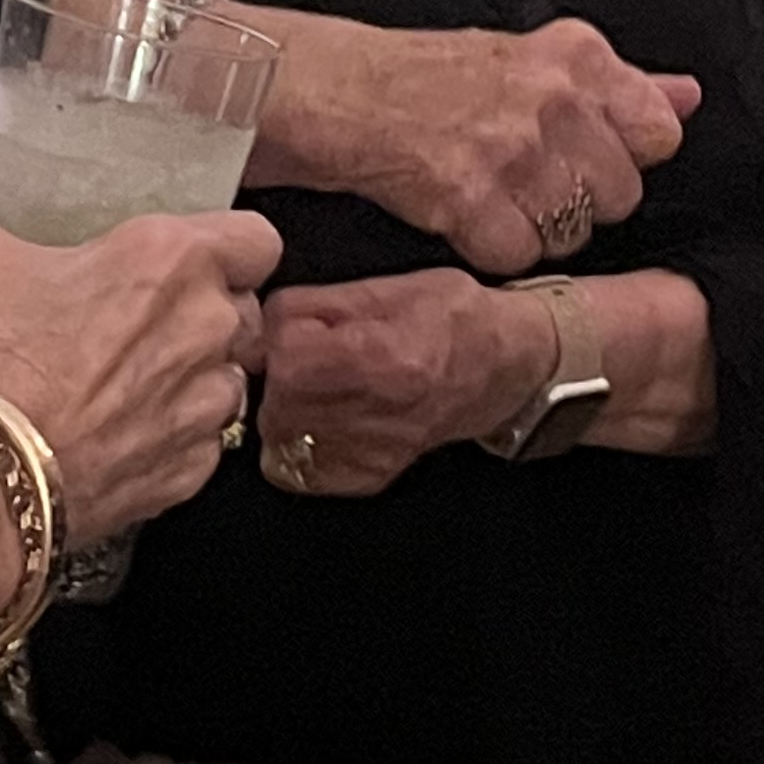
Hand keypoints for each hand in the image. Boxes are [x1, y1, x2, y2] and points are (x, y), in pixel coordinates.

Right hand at [0, 199, 279, 544]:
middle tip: (147, 322)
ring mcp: (204, 405)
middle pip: (246, 311)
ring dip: (195, 380)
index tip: (199, 259)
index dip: (234, 249)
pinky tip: (121, 434)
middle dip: (208, 315)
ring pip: (230, 380)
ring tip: (131, 384)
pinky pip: (202, 444)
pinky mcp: (191, 469)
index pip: (258, 239)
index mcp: (171, 259)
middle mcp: (206, 328)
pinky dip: (172, 439)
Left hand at [256, 272, 549, 497]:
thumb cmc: (450, 317)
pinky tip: (324, 416)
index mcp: (378, 358)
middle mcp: (375, 414)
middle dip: (278, 376)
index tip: (297, 328)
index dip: (281, 336)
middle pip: (277, 402)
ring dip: (285, 411)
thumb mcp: (381, 286)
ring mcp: (371, 453)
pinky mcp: (369, 477)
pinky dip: (299, 444)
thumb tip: (261, 320)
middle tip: (305, 356)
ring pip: (280, 440)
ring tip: (315, 385)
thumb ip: (313, 304)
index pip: (285, 358)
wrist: (502, 365)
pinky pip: (299, 471)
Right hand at [310, 18, 694, 274]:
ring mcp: (513, 150)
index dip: (625, 156)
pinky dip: (488, 248)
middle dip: (580, 200)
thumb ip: (618, 84)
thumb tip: (688, 95)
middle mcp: (553, 97)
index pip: (659, 132)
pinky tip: (460, 214)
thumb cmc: (431, 76)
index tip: (585, 152)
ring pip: (574, 232)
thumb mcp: (530, 59)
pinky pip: (517, 256)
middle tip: (524, 177)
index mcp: (575, 56)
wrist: (339, 91)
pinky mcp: (471, 200)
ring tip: (489, 192)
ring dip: (534, 228)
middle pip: (621, 194)